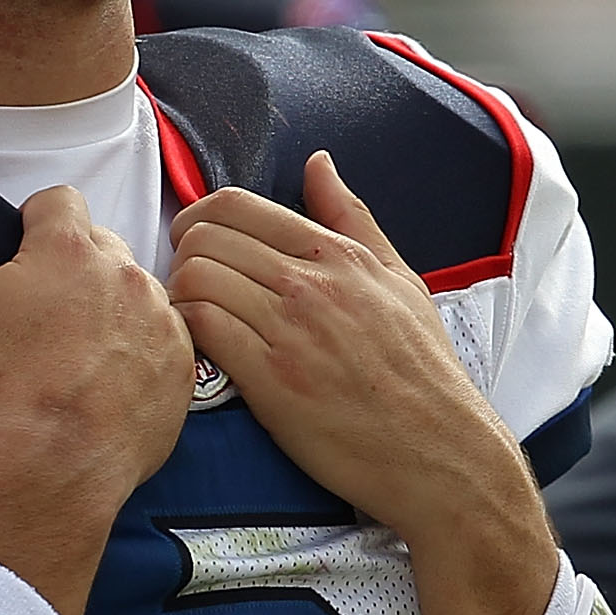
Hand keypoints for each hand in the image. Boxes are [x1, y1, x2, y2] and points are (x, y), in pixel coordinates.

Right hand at [0, 143, 193, 614]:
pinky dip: (138, 352)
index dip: (33, 230)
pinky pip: (163, 340)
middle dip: (73, 270)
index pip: (58, 202)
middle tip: (39, 322)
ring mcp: (162, 319)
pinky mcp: (184, 367)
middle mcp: (126, 271)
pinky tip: (105, 385)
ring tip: (73, 358)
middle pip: (99, 246)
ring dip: (109, 309)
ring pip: (134, 292)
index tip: (17, 270)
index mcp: (69, 247)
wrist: (53, 466)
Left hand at [170, 152, 555, 614]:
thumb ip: (352, 217)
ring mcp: (290, 328)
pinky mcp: (271, 378)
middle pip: (204, 237)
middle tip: (188, 283)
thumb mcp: (400, 278)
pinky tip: (197, 349)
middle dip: (181, 254)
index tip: (193, 241)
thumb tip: (317, 163)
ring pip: (194, 277)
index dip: (197, 216)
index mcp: (338, 253)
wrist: (437, 451)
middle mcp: (311, 282)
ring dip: (178, 294)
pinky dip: (185, 331)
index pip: (236, 204)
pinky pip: (201, 328)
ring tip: (191, 318)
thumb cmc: (420, 370)